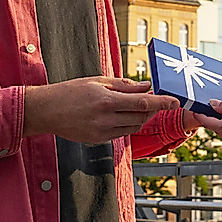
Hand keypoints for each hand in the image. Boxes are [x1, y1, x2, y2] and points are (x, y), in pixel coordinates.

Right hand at [24, 77, 180, 143]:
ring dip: (140, 118)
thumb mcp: (97, 81)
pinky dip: (127, 125)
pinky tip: (120, 115)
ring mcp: (101, 132)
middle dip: (151, 109)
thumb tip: (146, 86)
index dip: (161, 103)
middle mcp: (105, 119)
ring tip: (135, 106)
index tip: (175, 101)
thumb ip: (124, 85)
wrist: (46, 111)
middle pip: (141, 117)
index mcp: (106, 100)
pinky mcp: (98, 140)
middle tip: (154, 99)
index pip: (142, 103)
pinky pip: (121, 134)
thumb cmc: (70, 91)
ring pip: (133, 127)